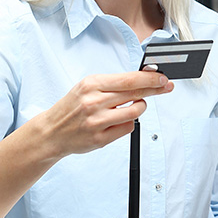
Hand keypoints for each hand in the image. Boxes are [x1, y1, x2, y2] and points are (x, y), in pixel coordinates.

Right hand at [33, 69, 172, 158]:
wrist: (51, 131)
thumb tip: (143, 78)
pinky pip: (128, 128)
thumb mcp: (87, 87)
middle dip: (155, 88)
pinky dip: (129, 123)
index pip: (129, 79)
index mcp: (91, 85)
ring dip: (140, 107)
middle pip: (135, 93)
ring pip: (135, 112)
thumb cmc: (72, 107)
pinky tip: (119, 120)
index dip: (150, 78)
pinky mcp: (99, 139)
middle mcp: (94, 102)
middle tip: (166, 86)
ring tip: (134, 106)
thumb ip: (113, 83)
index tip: (163, 78)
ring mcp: (97, 122)